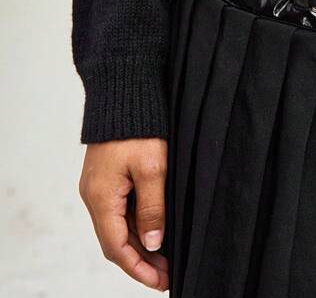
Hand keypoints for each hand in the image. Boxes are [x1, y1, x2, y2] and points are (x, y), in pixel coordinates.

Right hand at [79, 139, 168, 290]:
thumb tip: (153, 243)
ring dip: (139, 243)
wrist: (124, 90)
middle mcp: (94, 196)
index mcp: (102, 198)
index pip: (117, 247)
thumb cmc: (139, 126)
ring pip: (118, 226)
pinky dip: (136, 224)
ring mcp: (98, 187)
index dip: (139, 269)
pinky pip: (119, 210)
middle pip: (116, 240)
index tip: (161, 282)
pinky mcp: (106, 176)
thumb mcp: (153, 168)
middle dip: (141, 261)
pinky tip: (154, 228)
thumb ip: (153, 208)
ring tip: (165, 258)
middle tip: (167, 274)